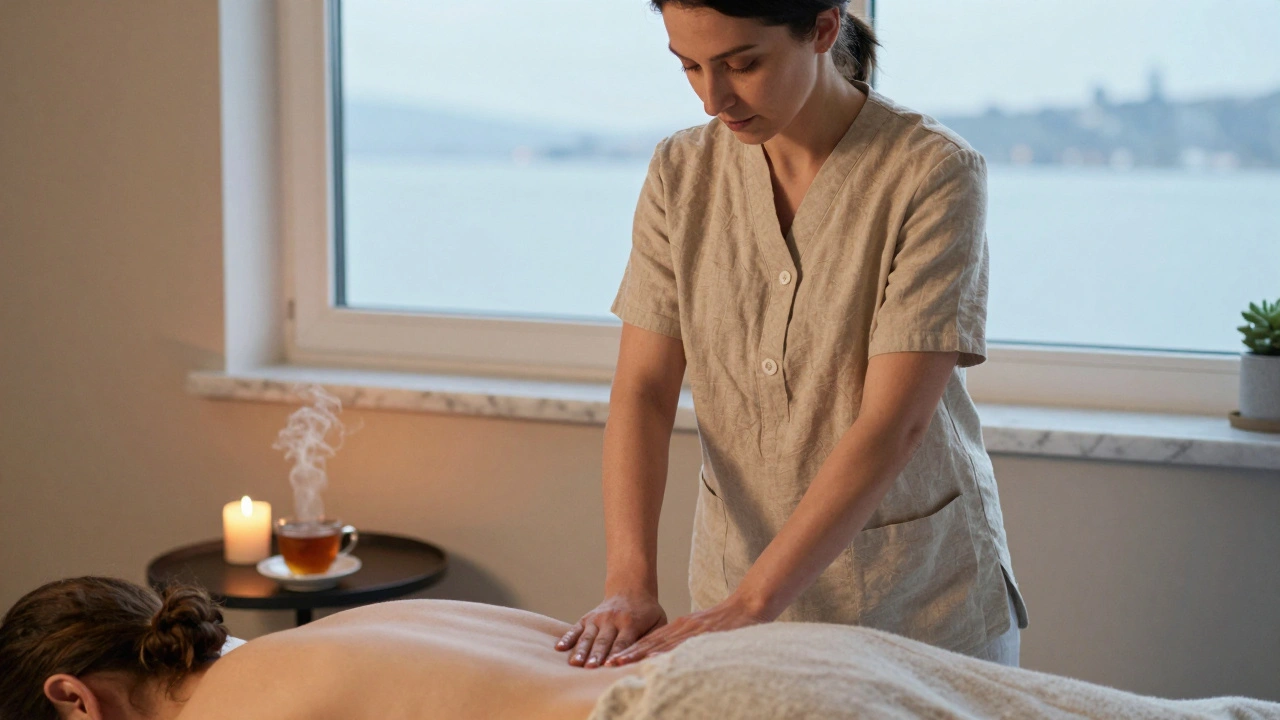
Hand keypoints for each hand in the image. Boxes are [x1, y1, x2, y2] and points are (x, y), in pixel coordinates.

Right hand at [556, 590, 666, 668]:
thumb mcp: (659, 622)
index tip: (610, 666)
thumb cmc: (647, 613)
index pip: (622, 642)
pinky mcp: (587, 618)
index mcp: (630, 622)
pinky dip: (567, 638)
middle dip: (596, 655)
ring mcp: (597, 618)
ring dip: (581, 650)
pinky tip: (559, 648)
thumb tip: (654, 657)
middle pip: (603, 641)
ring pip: (588, 636)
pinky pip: (575, 629)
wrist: (631, 589)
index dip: (616, 654)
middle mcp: (612, 619)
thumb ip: (655, 639)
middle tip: (590, 668)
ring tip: (575, 664)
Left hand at [603, 594, 765, 666]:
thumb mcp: (702, 629)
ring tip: (620, 663)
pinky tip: (654, 660)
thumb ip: (688, 638)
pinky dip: (667, 653)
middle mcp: (683, 627)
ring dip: (639, 655)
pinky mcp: (704, 634)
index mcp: (681, 626)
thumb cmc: (728, 621)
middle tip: (608, 664)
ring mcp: (693, 630)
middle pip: (650, 643)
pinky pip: (683, 646)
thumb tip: (673, 653)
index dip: (632, 649)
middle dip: (628, 654)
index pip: (651, 640)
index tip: (614, 660)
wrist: (750, 605)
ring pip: (661, 645)